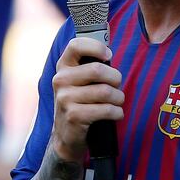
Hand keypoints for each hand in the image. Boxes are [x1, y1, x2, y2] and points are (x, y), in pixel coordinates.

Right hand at [50, 37, 123, 161]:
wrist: (66, 134)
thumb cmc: (81, 101)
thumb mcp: (79, 80)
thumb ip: (90, 65)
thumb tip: (109, 52)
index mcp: (63, 66)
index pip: (76, 45)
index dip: (96, 47)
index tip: (108, 55)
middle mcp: (60, 80)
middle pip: (97, 70)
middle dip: (115, 78)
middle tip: (116, 86)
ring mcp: (65, 98)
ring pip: (105, 91)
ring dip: (119, 98)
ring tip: (117, 102)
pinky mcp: (74, 116)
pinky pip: (106, 109)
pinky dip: (117, 112)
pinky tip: (116, 114)